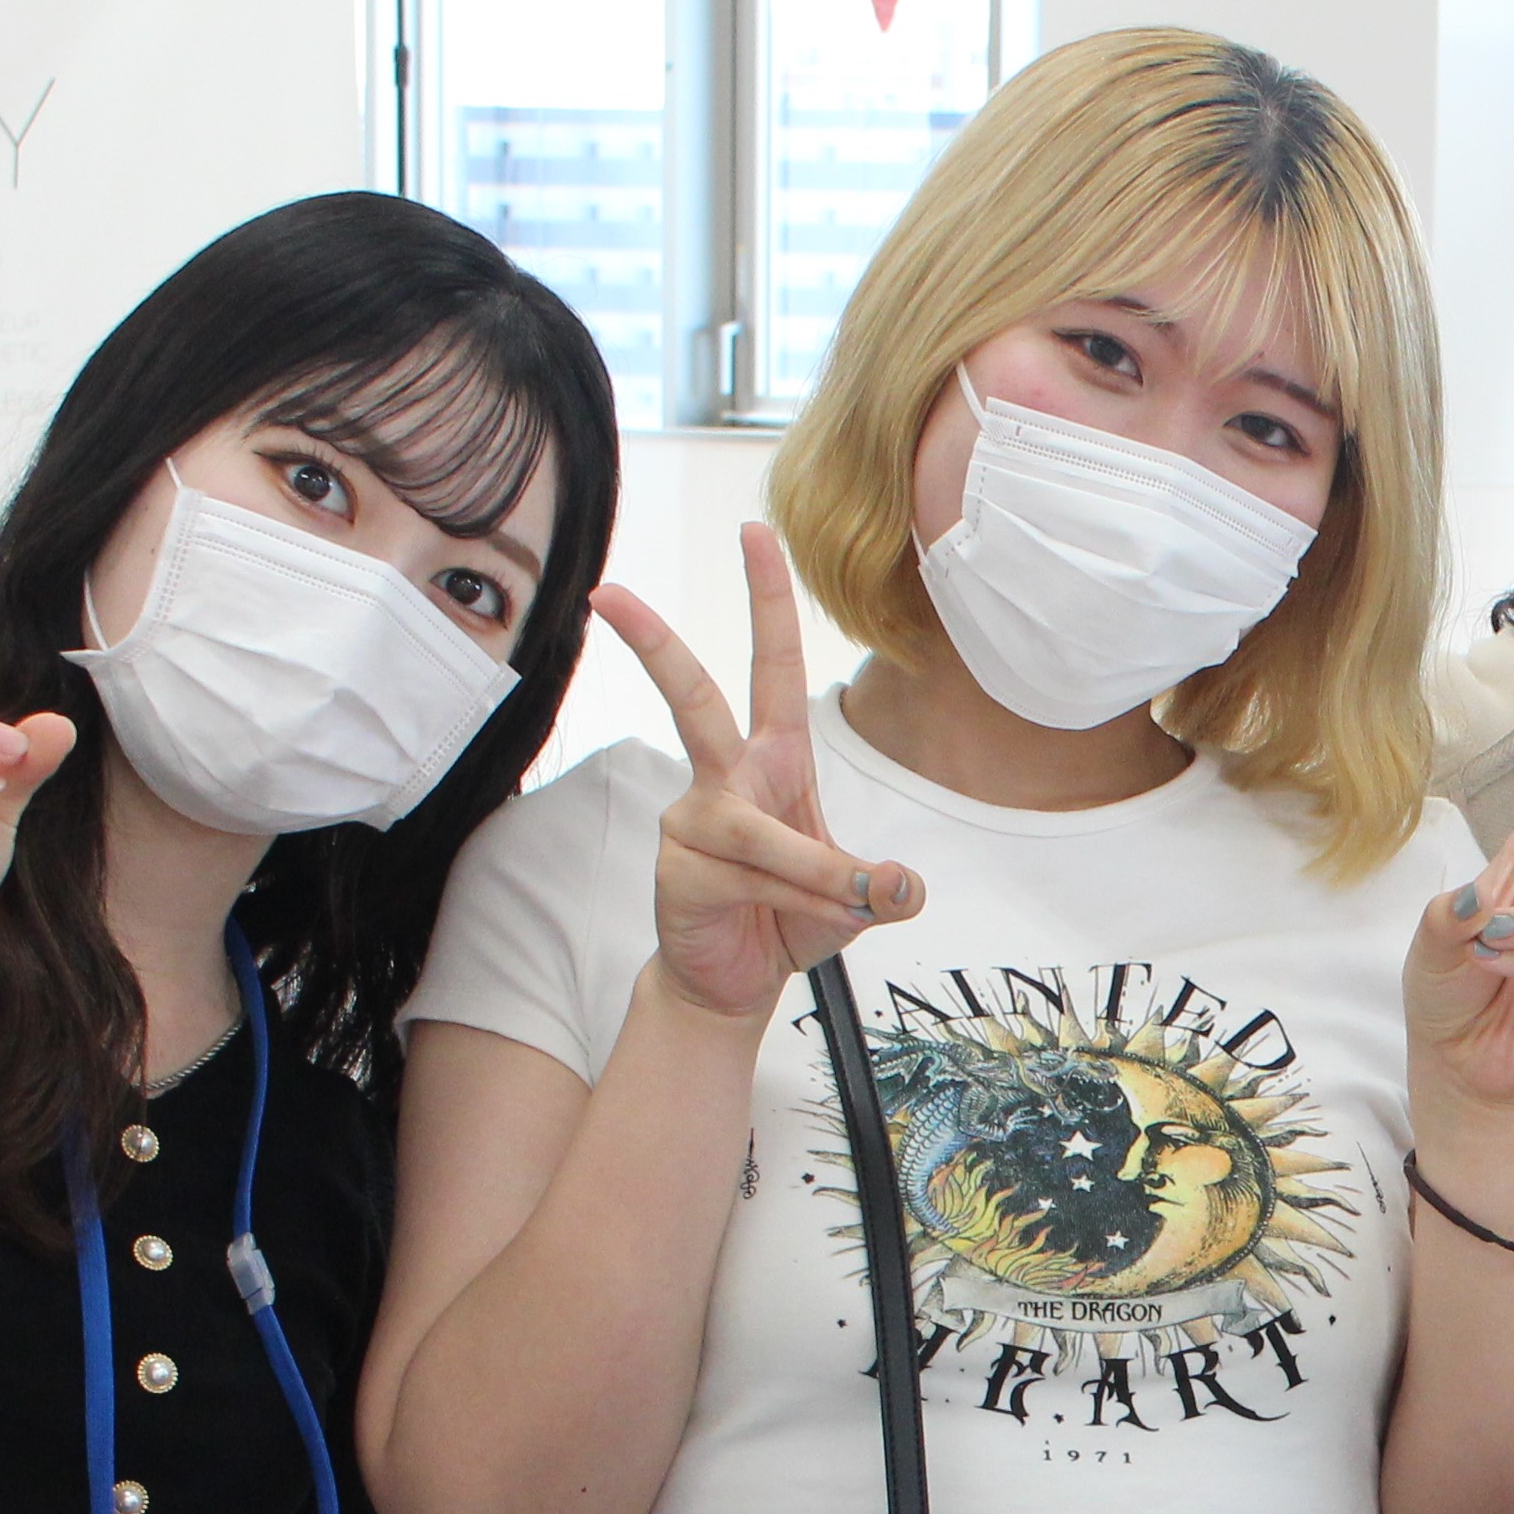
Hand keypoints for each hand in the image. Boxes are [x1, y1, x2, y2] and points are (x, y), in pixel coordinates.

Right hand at [595, 525, 921, 1029]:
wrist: (735, 980)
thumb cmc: (787, 918)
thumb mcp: (853, 902)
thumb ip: (878, 888)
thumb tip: (901, 886)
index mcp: (773, 760)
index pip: (771, 666)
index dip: (767, 600)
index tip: (755, 533)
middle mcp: (726, 778)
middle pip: (692, 699)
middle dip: (655, 644)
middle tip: (611, 595)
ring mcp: (695, 820)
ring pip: (762, 832)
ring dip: (814, 873)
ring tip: (848, 904)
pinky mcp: (680, 867)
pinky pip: (753, 878)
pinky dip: (793, 904)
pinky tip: (783, 924)